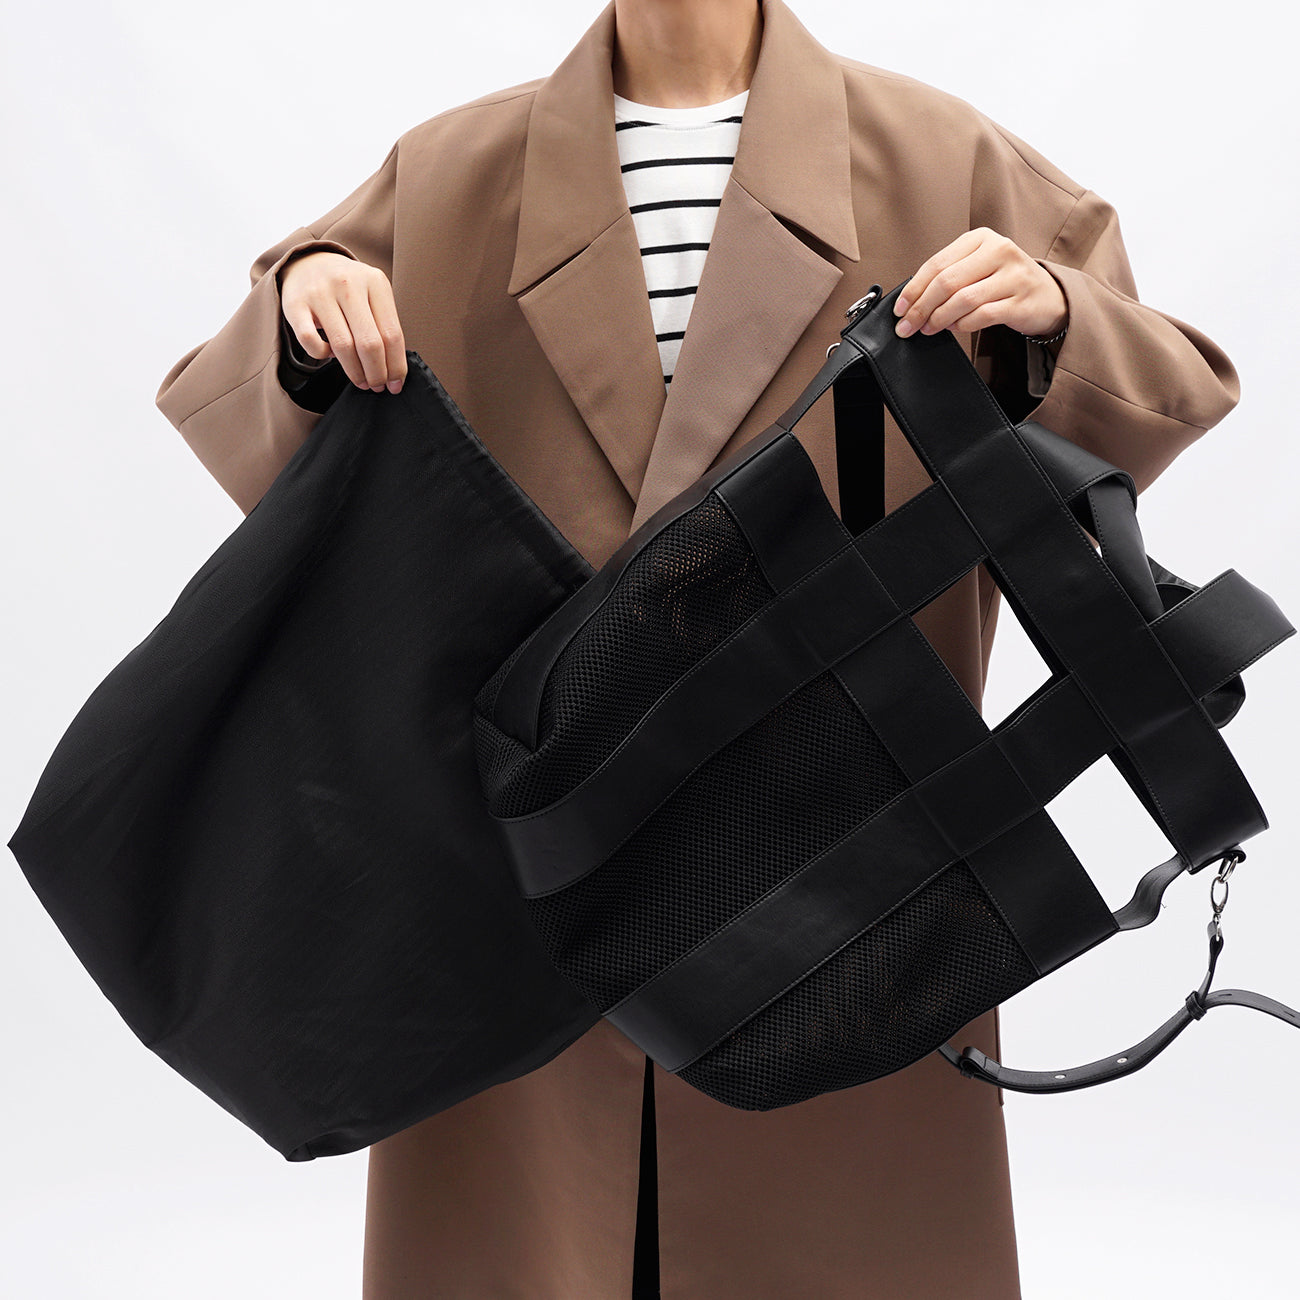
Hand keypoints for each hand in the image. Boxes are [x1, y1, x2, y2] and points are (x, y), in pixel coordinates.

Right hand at [279, 250, 406, 392]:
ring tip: (360, 380)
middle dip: (376, 373)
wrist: (309, 262)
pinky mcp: (295, 303)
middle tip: (377, 386)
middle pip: (370, 343)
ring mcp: (320, 292)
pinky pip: (311, 342)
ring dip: (354, 371)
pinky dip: (322, 355)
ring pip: (343, 346)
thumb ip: (383, 325)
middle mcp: (348, 284)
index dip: (396, 365)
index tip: (396, 384)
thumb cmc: (348, 288)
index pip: (392, 334)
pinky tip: (329, 355)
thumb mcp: (372, 295)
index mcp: (375, 282)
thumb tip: (394, 371)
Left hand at [892, 228, 1067, 340]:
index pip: (937, 264)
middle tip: (908, 326)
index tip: (899, 310)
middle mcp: (999, 251)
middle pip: (946, 282)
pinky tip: (955, 328)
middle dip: (921, 308)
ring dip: (939, 319)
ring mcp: (1013, 275)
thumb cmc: (1004, 282)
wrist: (1049, 296)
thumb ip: (949, 276)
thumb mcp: (977, 267)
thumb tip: (911, 301)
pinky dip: (962, 325)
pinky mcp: (1021, 301)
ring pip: (962, 300)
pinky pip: (981, 316)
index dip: (913, 290)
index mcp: (981, 238)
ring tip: (929, 329)